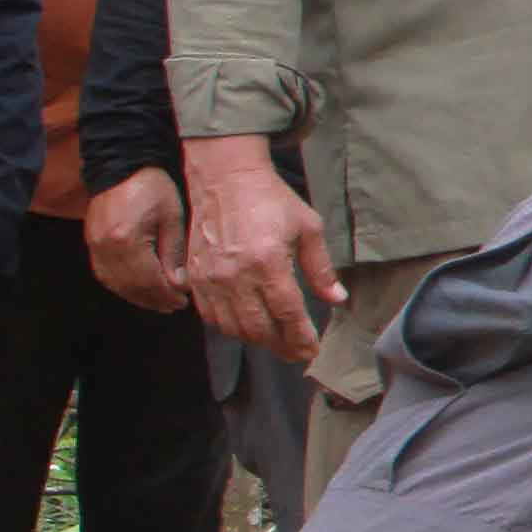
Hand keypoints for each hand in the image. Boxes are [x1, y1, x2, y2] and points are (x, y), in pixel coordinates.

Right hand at [84, 166, 189, 311]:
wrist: (122, 165)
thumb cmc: (152, 189)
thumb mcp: (172, 218)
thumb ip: (173, 253)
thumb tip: (179, 285)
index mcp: (126, 240)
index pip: (148, 279)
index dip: (166, 294)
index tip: (182, 301)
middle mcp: (105, 247)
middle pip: (130, 285)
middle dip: (154, 299)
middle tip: (174, 306)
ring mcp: (94, 245)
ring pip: (115, 283)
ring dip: (137, 297)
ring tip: (159, 302)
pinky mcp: (91, 242)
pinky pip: (104, 273)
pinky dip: (122, 286)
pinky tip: (138, 290)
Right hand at [184, 134, 340, 360]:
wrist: (226, 179)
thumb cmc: (271, 201)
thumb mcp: (308, 228)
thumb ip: (321, 268)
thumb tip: (337, 299)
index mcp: (267, 262)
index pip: (287, 313)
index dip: (301, 338)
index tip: (312, 350)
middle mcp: (235, 275)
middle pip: (259, 329)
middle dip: (282, 346)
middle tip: (297, 352)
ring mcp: (210, 278)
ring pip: (233, 328)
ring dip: (257, 340)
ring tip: (276, 340)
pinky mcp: (194, 276)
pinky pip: (211, 316)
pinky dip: (230, 327)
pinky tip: (247, 325)